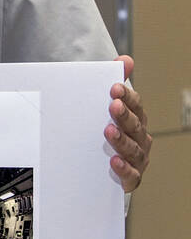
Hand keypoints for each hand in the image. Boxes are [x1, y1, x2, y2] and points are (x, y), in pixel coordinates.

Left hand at [105, 55, 151, 192]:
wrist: (97, 168)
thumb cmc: (104, 134)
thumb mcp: (105, 109)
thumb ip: (116, 85)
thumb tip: (125, 60)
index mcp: (136, 119)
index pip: (135, 105)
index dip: (127, 96)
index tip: (113, 87)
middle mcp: (140, 138)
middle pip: (135, 125)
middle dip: (124, 115)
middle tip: (112, 106)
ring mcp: (137, 159)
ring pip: (134, 149)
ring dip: (122, 140)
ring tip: (108, 131)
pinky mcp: (131, 178)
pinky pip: (131, 175)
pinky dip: (123, 168)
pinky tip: (113, 160)